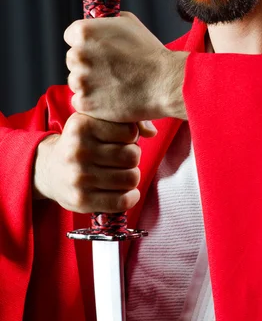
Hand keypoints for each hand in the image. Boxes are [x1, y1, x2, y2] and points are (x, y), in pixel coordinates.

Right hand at [32, 112, 156, 211]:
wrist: (50, 169)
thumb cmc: (83, 141)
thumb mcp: (96, 120)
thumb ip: (126, 118)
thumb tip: (152, 132)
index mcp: (82, 125)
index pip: (130, 132)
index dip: (133, 136)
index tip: (124, 139)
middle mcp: (78, 150)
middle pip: (132, 155)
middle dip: (133, 157)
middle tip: (123, 158)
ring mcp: (79, 177)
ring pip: (131, 178)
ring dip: (132, 176)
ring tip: (122, 172)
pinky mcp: (81, 200)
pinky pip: (122, 201)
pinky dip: (131, 197)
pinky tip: (127, 192)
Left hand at [64, 12, 187, 121]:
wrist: (163, 82)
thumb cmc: (149, 52)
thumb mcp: (128, 23)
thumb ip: (105, 23)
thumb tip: (97, 23)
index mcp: (84, 32)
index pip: (70, 36)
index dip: (86, 43)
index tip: (99, 50)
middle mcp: (77, 54)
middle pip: (73, 60)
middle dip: (88, 64)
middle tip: (110, 69)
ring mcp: (80, 80)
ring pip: (76, 81)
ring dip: (90, 83)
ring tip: (114, 83)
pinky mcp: (84, 102)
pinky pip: (81, 101)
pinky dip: (93, 102)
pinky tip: (112, 96)